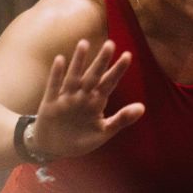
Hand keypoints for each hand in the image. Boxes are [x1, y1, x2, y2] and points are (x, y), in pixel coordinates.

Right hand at [32, 39, 144, 158]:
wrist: (53, 148)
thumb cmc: (80, 139)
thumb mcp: (104, 132)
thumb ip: (122, 119)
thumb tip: (142, 107)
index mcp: (96, 102)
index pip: (109, 83)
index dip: (118, 70)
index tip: (128, 55)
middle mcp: (82, 96)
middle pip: (94, 75)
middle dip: (101, 61)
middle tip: (111, 44)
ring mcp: (66, 98)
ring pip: (74, 77)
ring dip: (79, 61)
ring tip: (84, 43)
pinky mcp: (50, 104)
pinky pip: (54, 87)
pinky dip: (56, 74)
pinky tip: (60, 59)